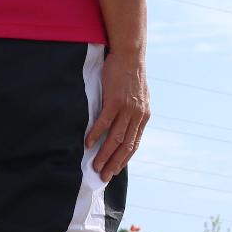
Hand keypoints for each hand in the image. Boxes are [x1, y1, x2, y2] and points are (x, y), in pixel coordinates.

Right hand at [86, 48, 148, 179]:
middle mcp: (137, 115)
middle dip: (114, 163)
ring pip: (115, 137)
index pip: (134, 143)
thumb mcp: (138, 97)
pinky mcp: (115, 100)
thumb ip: (133, 113)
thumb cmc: (130, 75)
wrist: (130, 55)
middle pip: (125, 145)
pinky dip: (95, 134)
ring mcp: (127, 108)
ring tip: (95, 165)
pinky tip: (87, 144)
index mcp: (143, 116)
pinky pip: (104, 122)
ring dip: (104, 154)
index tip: (115, 171)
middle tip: (104, 176)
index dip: (124, 159)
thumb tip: (125, 126)